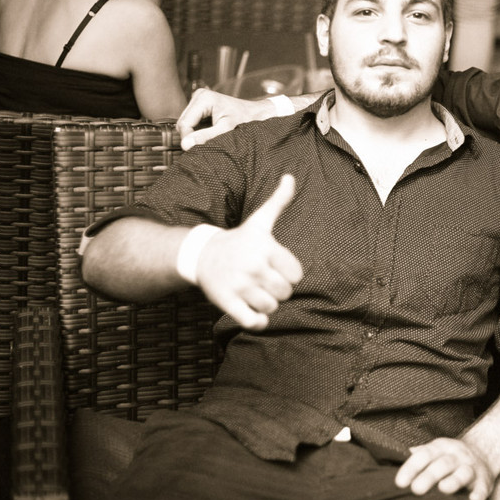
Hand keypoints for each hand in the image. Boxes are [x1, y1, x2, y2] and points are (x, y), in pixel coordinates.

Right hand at [177, 88, 279, 149]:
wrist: (258, 115)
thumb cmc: (246, 119)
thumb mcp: (226, 130)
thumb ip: (206, 137)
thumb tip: (185, 144)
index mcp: (203, 98)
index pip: (184, 124)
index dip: (189, 139)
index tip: (199, 150)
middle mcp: (198, 96)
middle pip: (183, 124)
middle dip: (193, 137)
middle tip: (208, 144)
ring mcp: (199, 101)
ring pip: (187, 125)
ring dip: (196, 135)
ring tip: (212, 137)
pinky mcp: (201, 108)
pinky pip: (193, 124)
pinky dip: (199, 132)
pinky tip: (211, 134)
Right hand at [195, 175, 303, 329]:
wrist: (201, 255)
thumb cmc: (239, 240)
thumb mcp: (259, 220)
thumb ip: (279, 201)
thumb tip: (290, 177)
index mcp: (265, 247)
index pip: (297, 274)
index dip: (289, 274)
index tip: (277, 268)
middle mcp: (252, 266)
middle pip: (285, 292)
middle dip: (278, 290)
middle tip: (265, 282)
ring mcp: (239, 285)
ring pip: (271, 307)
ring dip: (266, 304)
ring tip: (256, 293)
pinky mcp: (227, 303)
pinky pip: (254, 322)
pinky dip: (257, 322)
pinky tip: (253, 312)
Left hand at [395, 437, 494, 499]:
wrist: (484, 452)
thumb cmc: (449, 458)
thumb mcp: (434, 451)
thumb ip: (417, 456)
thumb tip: (394, 457)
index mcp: (441, 448)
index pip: (424, 455)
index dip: (411, 468)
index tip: (399, 483)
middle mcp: (457, 456)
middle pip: (443, 464)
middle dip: (429, 476)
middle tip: (416, 490)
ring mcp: (472, 467)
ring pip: (463, 473)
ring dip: (454, 480)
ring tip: (443, 489)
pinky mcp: (485, 481)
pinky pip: (483, 487)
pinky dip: (480, 493)